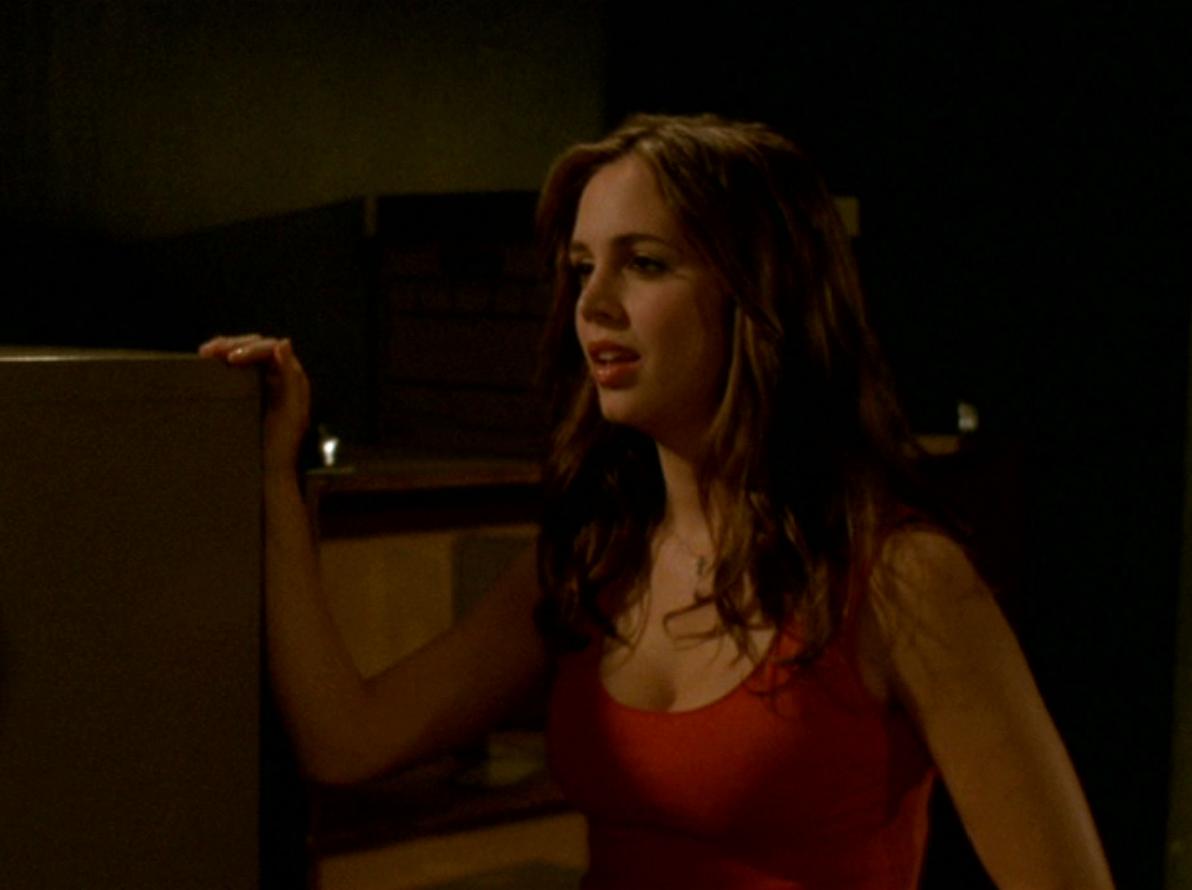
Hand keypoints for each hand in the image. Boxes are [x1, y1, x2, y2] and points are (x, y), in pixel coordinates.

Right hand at [198, 334, 310, 474]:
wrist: (269, 471)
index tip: (231, 359)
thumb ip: (291, 378)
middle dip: (232, 344)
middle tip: (209, 351)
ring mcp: (261, 383)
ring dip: (224, 348)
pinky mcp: (246, 393)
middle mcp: (277, 376)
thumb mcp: (292, 412)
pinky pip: (234, 369)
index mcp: (291, 378)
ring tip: (206, 353)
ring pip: (242, 354)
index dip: (251, 348)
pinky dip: (220, 362)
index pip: (271, 349)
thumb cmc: (282, 445)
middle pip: (255, 347)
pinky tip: (206, 361)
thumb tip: (283, 343)